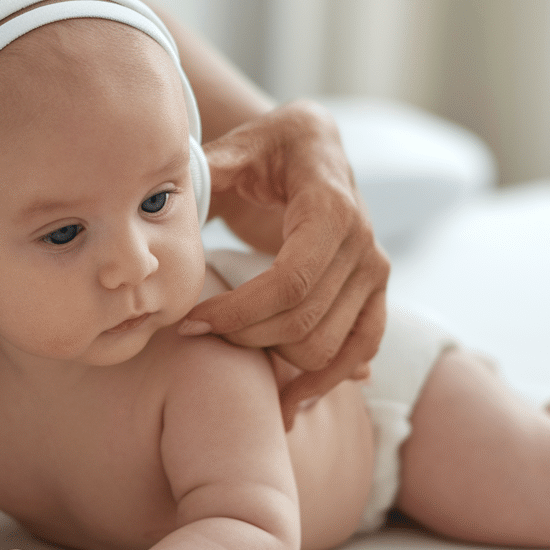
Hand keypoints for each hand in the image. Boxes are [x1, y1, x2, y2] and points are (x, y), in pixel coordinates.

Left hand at [184, 100, 388, 427]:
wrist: (314, 148)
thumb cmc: (268, 148)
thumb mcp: (238, 148)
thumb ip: (210, 172)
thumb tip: (174, 195)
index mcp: (331, 207)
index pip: (290, 284)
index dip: (238, 312)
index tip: (192, 323)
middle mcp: (363, 244)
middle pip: (304, 322)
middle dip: (243, 337)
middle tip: (197, 333)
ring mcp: (375, 273)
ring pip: (325, 347)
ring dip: (273, 361)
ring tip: (227, 353)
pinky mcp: (375, 295)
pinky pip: (358, 353)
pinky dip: (325, 382)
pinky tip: (287, 401)